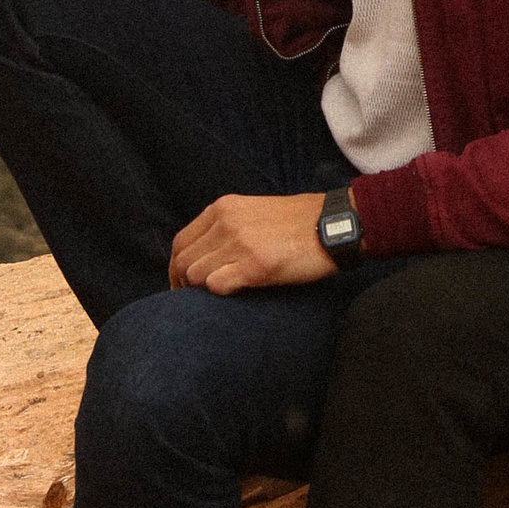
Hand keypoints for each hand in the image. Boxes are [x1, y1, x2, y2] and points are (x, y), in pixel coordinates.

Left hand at [170, 192, 333, 292]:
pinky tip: (237, 291)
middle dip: (183, 284)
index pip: (180, 242)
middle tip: (194, 299)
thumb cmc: (298, 223)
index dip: (175, 267)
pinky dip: (220, 293)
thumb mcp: (254, 212)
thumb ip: (226, 226)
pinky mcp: (254, 265)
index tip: (180, 284)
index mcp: (223, 208)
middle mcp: (226, 222)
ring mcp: (239, 243)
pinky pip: (217, 286)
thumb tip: (204, 254)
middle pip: (184, 261)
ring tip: (221, 294)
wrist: (333, 226)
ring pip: (196, 275)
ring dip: (204, 290)